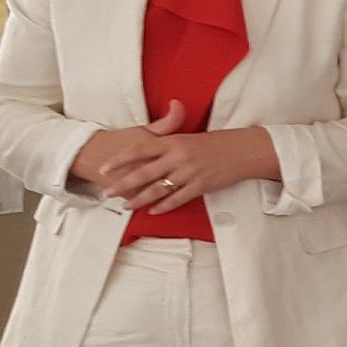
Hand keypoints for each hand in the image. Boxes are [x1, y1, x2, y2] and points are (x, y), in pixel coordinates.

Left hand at [91, 108, 255, 214]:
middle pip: (144, 173)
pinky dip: (163, 206)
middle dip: (123, 184)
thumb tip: (146, 140)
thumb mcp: (188, 135)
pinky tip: (153, 211)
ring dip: (140, 200)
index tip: (104, 167)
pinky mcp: (200, 186)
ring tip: (126, 206)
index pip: (139, 150)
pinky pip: (177, 199)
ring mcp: (189, 172)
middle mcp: (178, 156)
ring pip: (158, 189)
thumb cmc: (214, 143)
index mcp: (173, 141)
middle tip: (107, 192)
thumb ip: (167, 137)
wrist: (242, 150)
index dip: (119, 159)